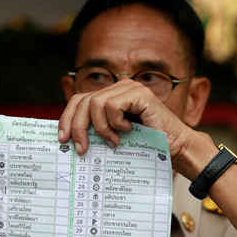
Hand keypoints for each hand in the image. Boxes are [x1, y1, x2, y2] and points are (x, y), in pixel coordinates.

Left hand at [58, 80, 204, 176]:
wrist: (174, 148)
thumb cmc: (145, 146)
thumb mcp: (112, 137)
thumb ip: (95, 130)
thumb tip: (66, 137)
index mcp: (109, 97)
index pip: (78, 100)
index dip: (67, 118)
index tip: (62, 139)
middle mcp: (118, 88)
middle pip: (83, 101)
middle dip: (78, 126)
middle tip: (81, 148)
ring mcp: (129, 88)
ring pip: (96, 104)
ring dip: (101, 128)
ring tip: (113, 141)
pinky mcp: (139, 93)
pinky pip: (112, 106)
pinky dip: (115, 122)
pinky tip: (127, 131)